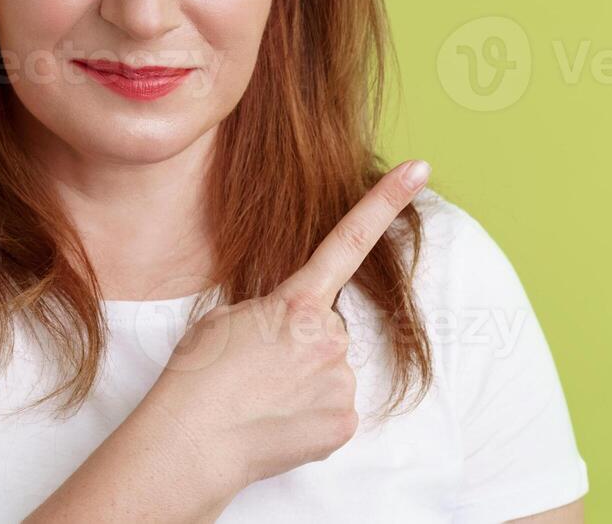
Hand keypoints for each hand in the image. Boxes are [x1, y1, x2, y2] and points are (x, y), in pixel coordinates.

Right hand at [131, 159, 431, 487]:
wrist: (191, 443)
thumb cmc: (197, 376)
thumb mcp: (227, 319)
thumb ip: (273, 311)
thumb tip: (297, 332)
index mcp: (297, 303)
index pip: (348, 241)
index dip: (386, 201)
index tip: (419, 169)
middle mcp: (329, 337)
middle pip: (328, 329)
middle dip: (302, 343)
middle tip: (259, 367)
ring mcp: (340, 382)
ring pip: (331, 371)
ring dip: (304, 381)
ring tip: (262, 398)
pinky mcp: (343, 423)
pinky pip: (333, 409)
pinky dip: (309, 416)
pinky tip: (277, 422)